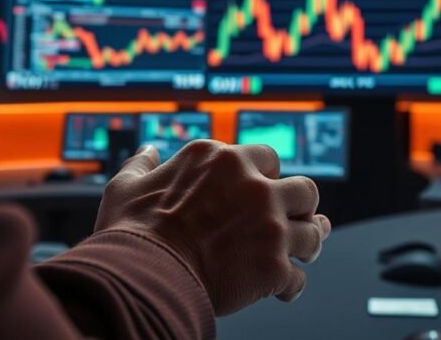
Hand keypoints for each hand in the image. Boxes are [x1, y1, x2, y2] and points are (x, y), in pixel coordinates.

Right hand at [95, 140, 331, 315]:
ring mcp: (268, 226)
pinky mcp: (273, 266)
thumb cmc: (130, 233)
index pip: (267, 158)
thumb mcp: (127, 186)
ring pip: (313, 232)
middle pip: (305, 189)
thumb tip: (148, 150)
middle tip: (296, 218)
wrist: (140, 276)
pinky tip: (282, 290)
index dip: (267, 176)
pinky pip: (297, 278)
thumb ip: (144, 165)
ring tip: (305, 252)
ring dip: (308, 243)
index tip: (261, 190)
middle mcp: (253, 187)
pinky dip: (291, 285)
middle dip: (302, 205)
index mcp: (223, 160)